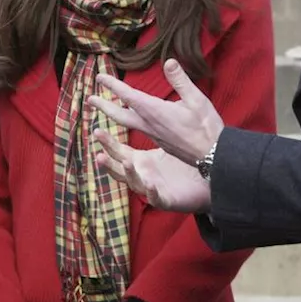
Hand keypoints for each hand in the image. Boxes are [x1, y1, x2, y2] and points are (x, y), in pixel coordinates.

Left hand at [87, 59, 223, 164]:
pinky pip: (137, 130)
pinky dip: (127, 122)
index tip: (99, 77)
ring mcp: (152, 135)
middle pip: (119, 114)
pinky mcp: (159, 142)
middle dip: (103, 105)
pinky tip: (131, 120)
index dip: (112, 85)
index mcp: (154, 111)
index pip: (128, 96)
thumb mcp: (196, 99)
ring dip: (112, 114)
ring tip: (103, 109)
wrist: (212, 156)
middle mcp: (149, 124)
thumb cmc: (206, 127)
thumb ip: (180, 80)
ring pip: (126, 123)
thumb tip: (168, 61)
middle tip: (89, 98)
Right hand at [94, 128, 210, 213]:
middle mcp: (141, 176)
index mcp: (140, 162)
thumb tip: (143, 101)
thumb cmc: (182, 163)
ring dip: (129, 174)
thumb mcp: (166, 141)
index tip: (96, 130)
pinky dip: (151, 191)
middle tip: (99, 153)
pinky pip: (156, 197)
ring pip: (134, 184)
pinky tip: (151, 183)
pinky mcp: (166, 200)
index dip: (107, 143)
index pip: (118, 151)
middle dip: (108, 163)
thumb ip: (153, 124)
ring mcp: (151, 189)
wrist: (204, 183)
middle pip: (119, 169)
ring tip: (125, 162)